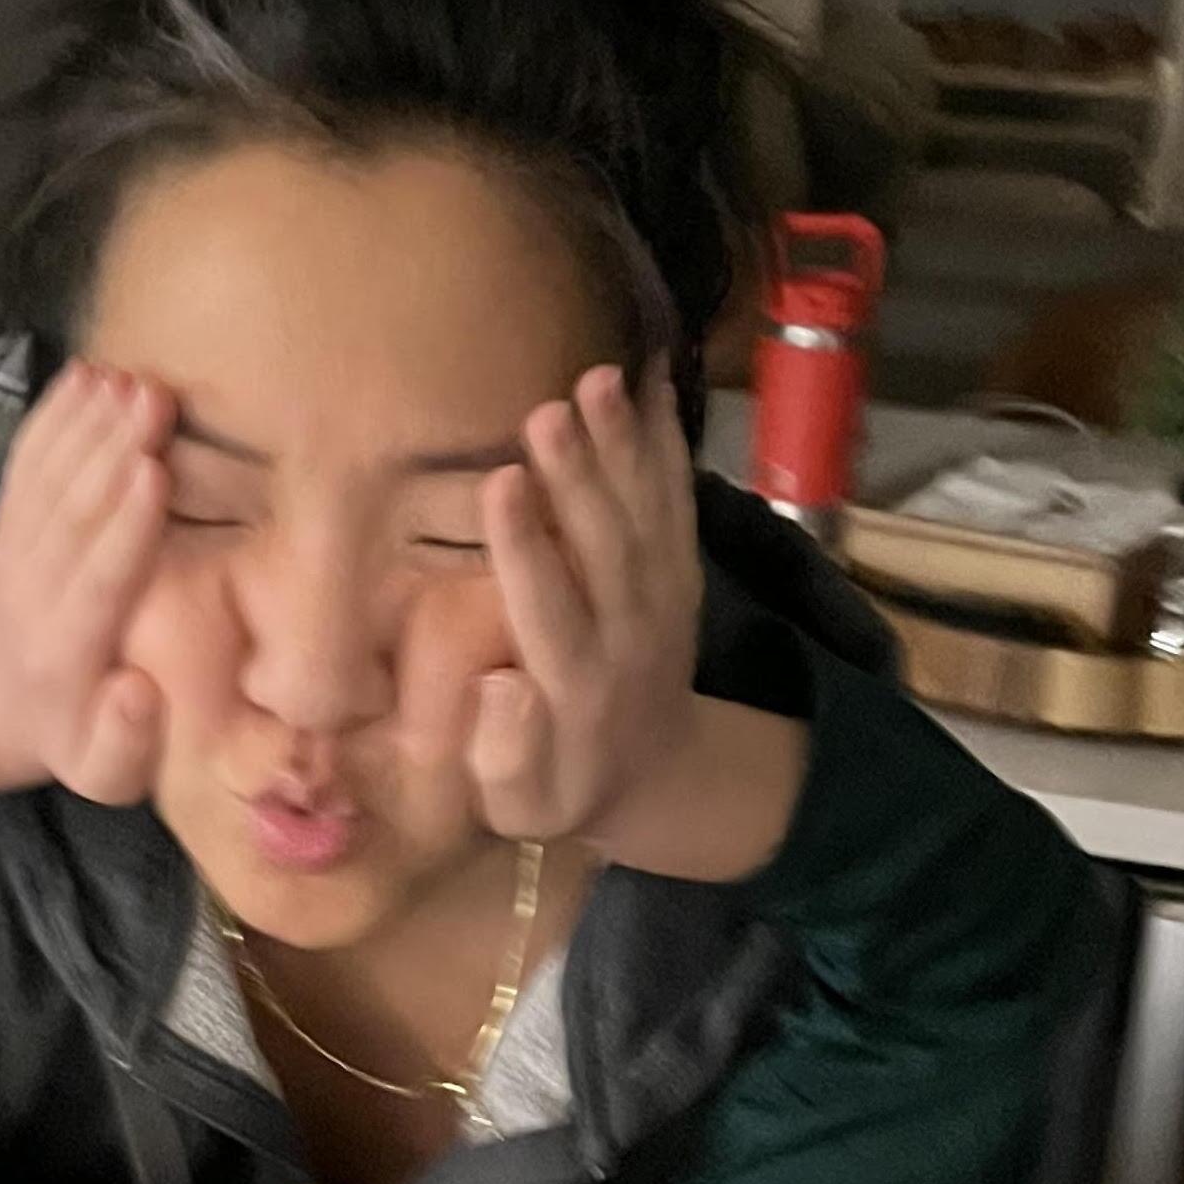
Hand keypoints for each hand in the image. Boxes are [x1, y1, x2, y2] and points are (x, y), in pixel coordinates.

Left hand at [0, 360, 174, 797]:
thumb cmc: (70, 736)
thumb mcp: (103, 770)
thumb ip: (125, 740)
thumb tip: (139, 690)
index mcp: (62, 656)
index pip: (93, 584)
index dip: (123, 529)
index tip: (155, 475)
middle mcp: (33, 595)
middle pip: (70, 516)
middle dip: (110, 452)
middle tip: (154, 399)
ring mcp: (15, 551)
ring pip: (48, 481)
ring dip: (87, 425)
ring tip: (130, 379)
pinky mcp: (11, 522)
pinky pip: (26, 463)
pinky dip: (52, 417)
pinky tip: (85, 375)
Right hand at [469, 358, 703, 847]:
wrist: (660, 776)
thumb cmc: (562, 784)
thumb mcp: (520, 804)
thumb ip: (505, 755)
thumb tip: (500, 687)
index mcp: (579, 690)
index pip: (550, 611)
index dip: (527, 548)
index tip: (501, 484)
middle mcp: (629, 635)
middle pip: (607, 548)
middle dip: (579, 478)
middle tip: (549, 410)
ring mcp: (664, 599)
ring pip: (647, 517)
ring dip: (625, 446)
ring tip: (600, 380)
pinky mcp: (683, 574)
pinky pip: (679, 504)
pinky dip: (668, 445)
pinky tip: (650, 386)